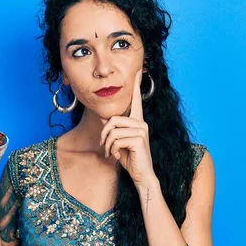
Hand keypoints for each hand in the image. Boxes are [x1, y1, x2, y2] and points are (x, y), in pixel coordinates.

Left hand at [99, 69, 156, 186]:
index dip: (137, 86)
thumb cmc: (131, 159)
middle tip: (104, 146)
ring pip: (113, 130)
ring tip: (111, 153)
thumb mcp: (118, 142)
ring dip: (108, 144)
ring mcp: (142, 130)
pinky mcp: (139, 139)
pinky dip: (112, 149)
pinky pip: (116, 139)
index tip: (139, 70)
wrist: (141, 175)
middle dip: (104, 134)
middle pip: (113, 119)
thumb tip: (104, 118)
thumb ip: (113, 129)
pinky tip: (117, 156)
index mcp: (138, 121)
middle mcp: (142, 123)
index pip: (137, 100)